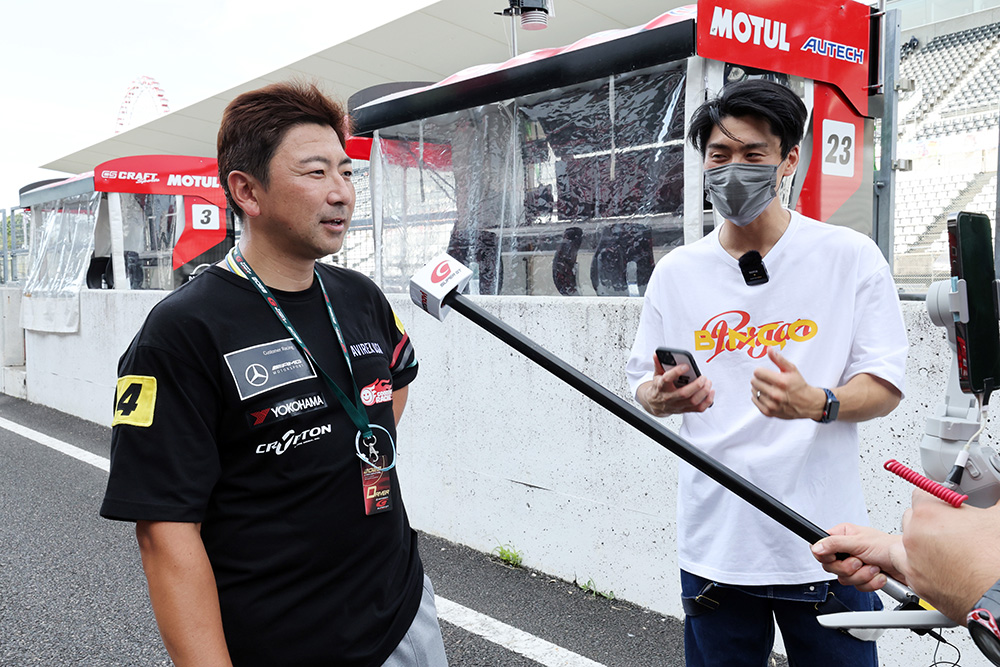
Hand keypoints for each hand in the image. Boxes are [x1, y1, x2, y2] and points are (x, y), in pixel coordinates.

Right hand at [638, 354, 713, 416]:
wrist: (656, 404)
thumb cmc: (659, 388)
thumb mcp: (657, 375)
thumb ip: (659, 364)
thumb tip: (657, 355)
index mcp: (661, 386)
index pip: (667, 379)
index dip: (676, 372)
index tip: (686, 366)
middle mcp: (669, 397)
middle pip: (684, 393)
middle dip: (696, 385)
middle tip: (703, 377)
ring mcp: (678, 405)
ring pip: (693, 401)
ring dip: (703, 392)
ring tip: (708, 382)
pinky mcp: (685, 409)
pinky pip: (698, 408)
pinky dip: (707, 401)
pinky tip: (710, 392)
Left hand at [751, 348, 824, 419]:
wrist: (807, 404)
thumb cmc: (799, 385)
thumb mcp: (791, 369)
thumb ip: (779, 359)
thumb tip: (768, 349)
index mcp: (781, 382)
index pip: (757, 372)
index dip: (760, 371)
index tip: (765, 372)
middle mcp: (776, 394)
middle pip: (754, 381)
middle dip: (759, 379)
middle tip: (767, 380)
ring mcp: (772, 405)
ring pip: (753, 391)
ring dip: (758, 388)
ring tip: (768, 388)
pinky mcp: (769, 412)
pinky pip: (754, 400)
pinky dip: (758, 397)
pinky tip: (766, 395)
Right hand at [811, 524, 907, 591]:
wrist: (907, 563)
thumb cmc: (888, 546)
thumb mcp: (858, 542)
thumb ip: (834, 544)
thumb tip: (816, 547)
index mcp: (843, 536)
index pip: (821, 548)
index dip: (827, 556)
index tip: (837, 557)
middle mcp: (847, 550)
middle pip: (831, 567)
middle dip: (849, 568)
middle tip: (859, 561)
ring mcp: (855, 565)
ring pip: (845, 579)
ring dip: (862, 575)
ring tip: (874, 567)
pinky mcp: (863, 577)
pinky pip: (858, 586)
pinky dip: (870, 583)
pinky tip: (878, 574)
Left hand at [898, 490, 999, 621]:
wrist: (997, 596)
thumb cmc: (994, 561)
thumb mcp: (996, 518)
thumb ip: (991, 502)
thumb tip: (996, 497)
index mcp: (929, 514)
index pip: (922, 493)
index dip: (938, 499)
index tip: (946, 504)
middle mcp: (913, 535)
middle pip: (911, 517)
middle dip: (928, 521)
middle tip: (949, 529)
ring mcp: (911, 560)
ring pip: (903, 542)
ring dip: (917, 543)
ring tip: (940, 549)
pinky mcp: (915, 582)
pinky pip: (905, 568)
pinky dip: (916, 566)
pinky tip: (935, 567)